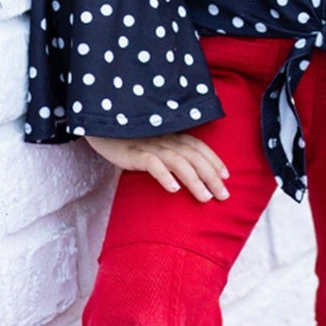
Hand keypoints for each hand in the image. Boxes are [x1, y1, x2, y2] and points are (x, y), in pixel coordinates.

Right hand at [83, 130, 230, 201]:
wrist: (98, 127)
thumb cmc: (128, 138)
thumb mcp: (152, 143)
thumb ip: (168, 153)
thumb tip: (186, 173)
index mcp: (171, 134)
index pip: (198, 146)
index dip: (214, 160)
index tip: (226, 177)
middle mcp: (164, 138)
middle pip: (194, 156)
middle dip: (211, 176)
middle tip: (224, 196)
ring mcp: (149, 145)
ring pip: (178, 161)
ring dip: (194, 180)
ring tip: (205, 198)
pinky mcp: (133, 153)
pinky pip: (152, 164)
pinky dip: (164, 175)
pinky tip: (173, 190)